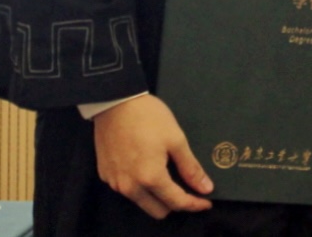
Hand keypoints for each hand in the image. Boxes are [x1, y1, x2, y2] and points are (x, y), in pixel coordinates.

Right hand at [92, 94, 213, 219]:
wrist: (115, 101)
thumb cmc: (148, 117)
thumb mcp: (176, 139)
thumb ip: (190, 167)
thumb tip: (205, 188)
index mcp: (150, 178)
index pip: (177, 203)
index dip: (194, 204)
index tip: (205, 201)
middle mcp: (130, 187)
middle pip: (158, 210)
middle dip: (174, 204)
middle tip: (185, 188)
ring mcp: (115, 182)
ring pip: (141, 202)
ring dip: (156, 196)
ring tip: (166, 174)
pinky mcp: (105, 175)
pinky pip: (126, 189)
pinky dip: (138, 185)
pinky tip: (144, 166)